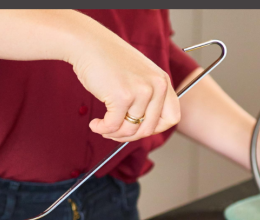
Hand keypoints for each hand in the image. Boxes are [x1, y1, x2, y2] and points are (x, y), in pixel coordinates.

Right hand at [68, 22, 179, 142]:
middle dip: (129, 136)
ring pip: (131, 130)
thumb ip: (147, 99)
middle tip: (114, 131)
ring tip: (103, 127)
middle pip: (149, 129)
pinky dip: (102, 129)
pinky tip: (95, 124)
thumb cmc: (109, 62)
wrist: (88, 44)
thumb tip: (142, 131)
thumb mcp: (139, 77)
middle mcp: (156, 86)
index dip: (155, 129)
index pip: (172, 118)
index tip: (138, 127)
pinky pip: (113, 126)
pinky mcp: (122, 97)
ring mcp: (141, 91)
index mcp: (163, 81)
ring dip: (114, 133)